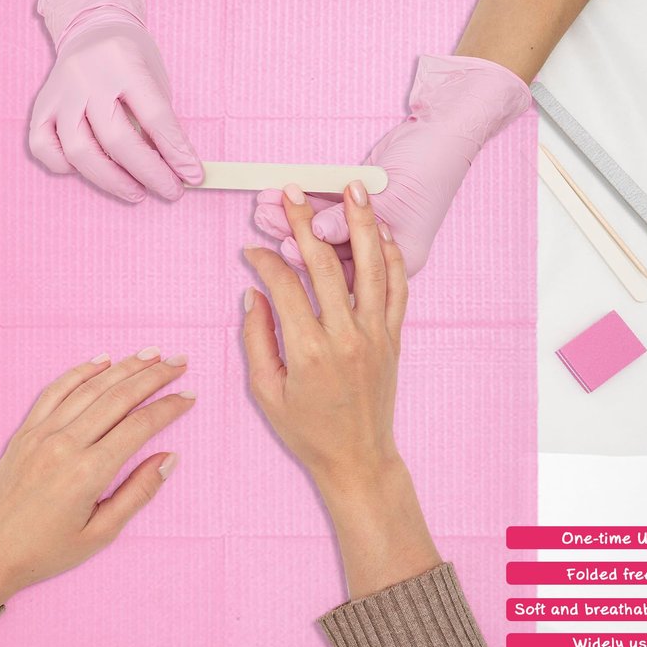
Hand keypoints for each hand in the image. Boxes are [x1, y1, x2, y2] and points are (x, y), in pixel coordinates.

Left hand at [0, 348, 195, 609]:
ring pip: (91, 388)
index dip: (169, 408)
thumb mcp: (100, 535)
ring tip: (151, 354)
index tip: (190, 395)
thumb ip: (138, 493)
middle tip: (179, 361)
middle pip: (119, 397)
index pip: (140, 426)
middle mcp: (65, 445)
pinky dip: (80, 371)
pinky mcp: (25, 431)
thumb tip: (169, 459)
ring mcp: (41, 433)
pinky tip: (102, 360)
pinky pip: (55, 391)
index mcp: (88, 472)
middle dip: (154, 376)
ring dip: (124, 367)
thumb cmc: (45, 552)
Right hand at [29, 0, 202, 202]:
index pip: (155, 117)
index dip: (177, 153)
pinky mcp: (41, 107)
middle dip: (149, 174)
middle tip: (170, 191)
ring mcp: (60, 93)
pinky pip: (44, 149)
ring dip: (112, 181)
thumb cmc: (130, 63)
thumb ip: (161, 124)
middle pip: (117, 139)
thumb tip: (177, 171)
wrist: (91, 29)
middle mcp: (87, 76)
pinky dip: (66, 168)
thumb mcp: (154, 81)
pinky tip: (92, 171)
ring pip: (80, 152)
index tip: (193, 176)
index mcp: (124, 62)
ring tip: (136, 192)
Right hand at [242, 182, 440, 598]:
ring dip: (361, 224)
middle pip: (324, 264)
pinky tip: (382, 234)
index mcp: (308, 349)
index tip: (250, 250)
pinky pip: (396, 289)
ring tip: (355, 189)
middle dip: (305, 223)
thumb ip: (257, 339)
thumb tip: (253, 295)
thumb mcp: (266, 391)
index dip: (263, 261)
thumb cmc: (308, 430)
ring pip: (371, 266)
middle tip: (293, 191)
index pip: (283, 285)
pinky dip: (392, 258)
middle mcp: (345, 335)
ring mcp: (375, 334)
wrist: (357, 457)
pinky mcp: (392, 337)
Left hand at [254, 54, 531, 279]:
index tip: (284, 245)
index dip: (314, 259)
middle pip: (331, 250)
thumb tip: (315, 233)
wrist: (449, 125)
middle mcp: (382, 250)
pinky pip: (326, 208)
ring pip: (324, 230)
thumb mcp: (394, 195)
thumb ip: (352, 220)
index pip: (349, 269)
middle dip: (294, 234)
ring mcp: (369, 228)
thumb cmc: (432, 162)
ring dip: (292, 218)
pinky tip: (278, 196)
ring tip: (263, 207)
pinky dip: (303, 203)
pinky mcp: (358, 205)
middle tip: (265, 219)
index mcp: (400, 258)